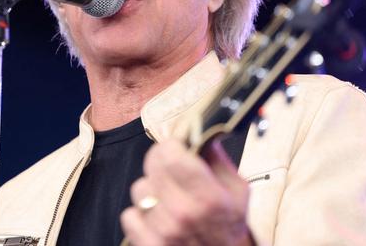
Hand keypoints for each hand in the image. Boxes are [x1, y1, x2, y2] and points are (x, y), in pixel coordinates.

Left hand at [120, 139, 252, 245]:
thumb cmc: (228, 226)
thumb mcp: (237, 191)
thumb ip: (217, 158)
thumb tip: (200, 130)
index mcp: (209, 197)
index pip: (171, 154)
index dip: (172, 145)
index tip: (177, 146)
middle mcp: (183, 214)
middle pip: (152, 165)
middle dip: (161, 161)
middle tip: (172, 169)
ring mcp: (164, 232)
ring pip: (139, 189)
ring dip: (152, 189)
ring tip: (169, 198)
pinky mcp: (149, 245)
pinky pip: (128, 215)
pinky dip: (140, 214)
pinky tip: (158, 216)